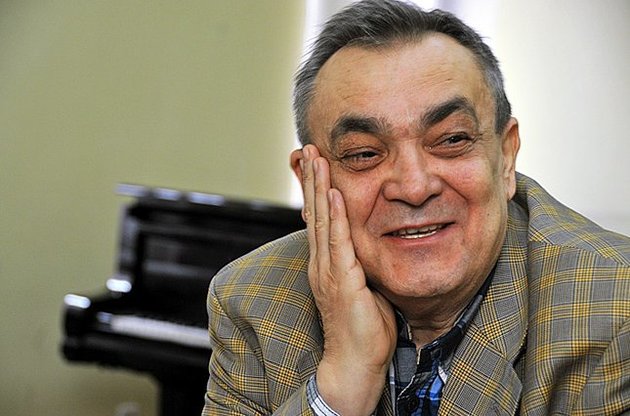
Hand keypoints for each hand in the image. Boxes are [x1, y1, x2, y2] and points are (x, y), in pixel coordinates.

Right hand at [300, 145, 396, 415]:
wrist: (355, 362)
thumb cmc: (363, 328)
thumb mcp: (363, 287)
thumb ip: (362, 263)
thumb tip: (372, 244)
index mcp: (326, 263)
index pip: (318, 219)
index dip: (315, 190)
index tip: (315, 164)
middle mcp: (321, 262)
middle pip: (314, 212)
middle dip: (311, 179)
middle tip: (308, 149)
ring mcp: (328, 270)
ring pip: (321, 220)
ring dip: (318, 187)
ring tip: (316, 158)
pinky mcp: (340, 280)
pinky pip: (337, 242)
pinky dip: (334, 216)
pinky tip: (333, 194)